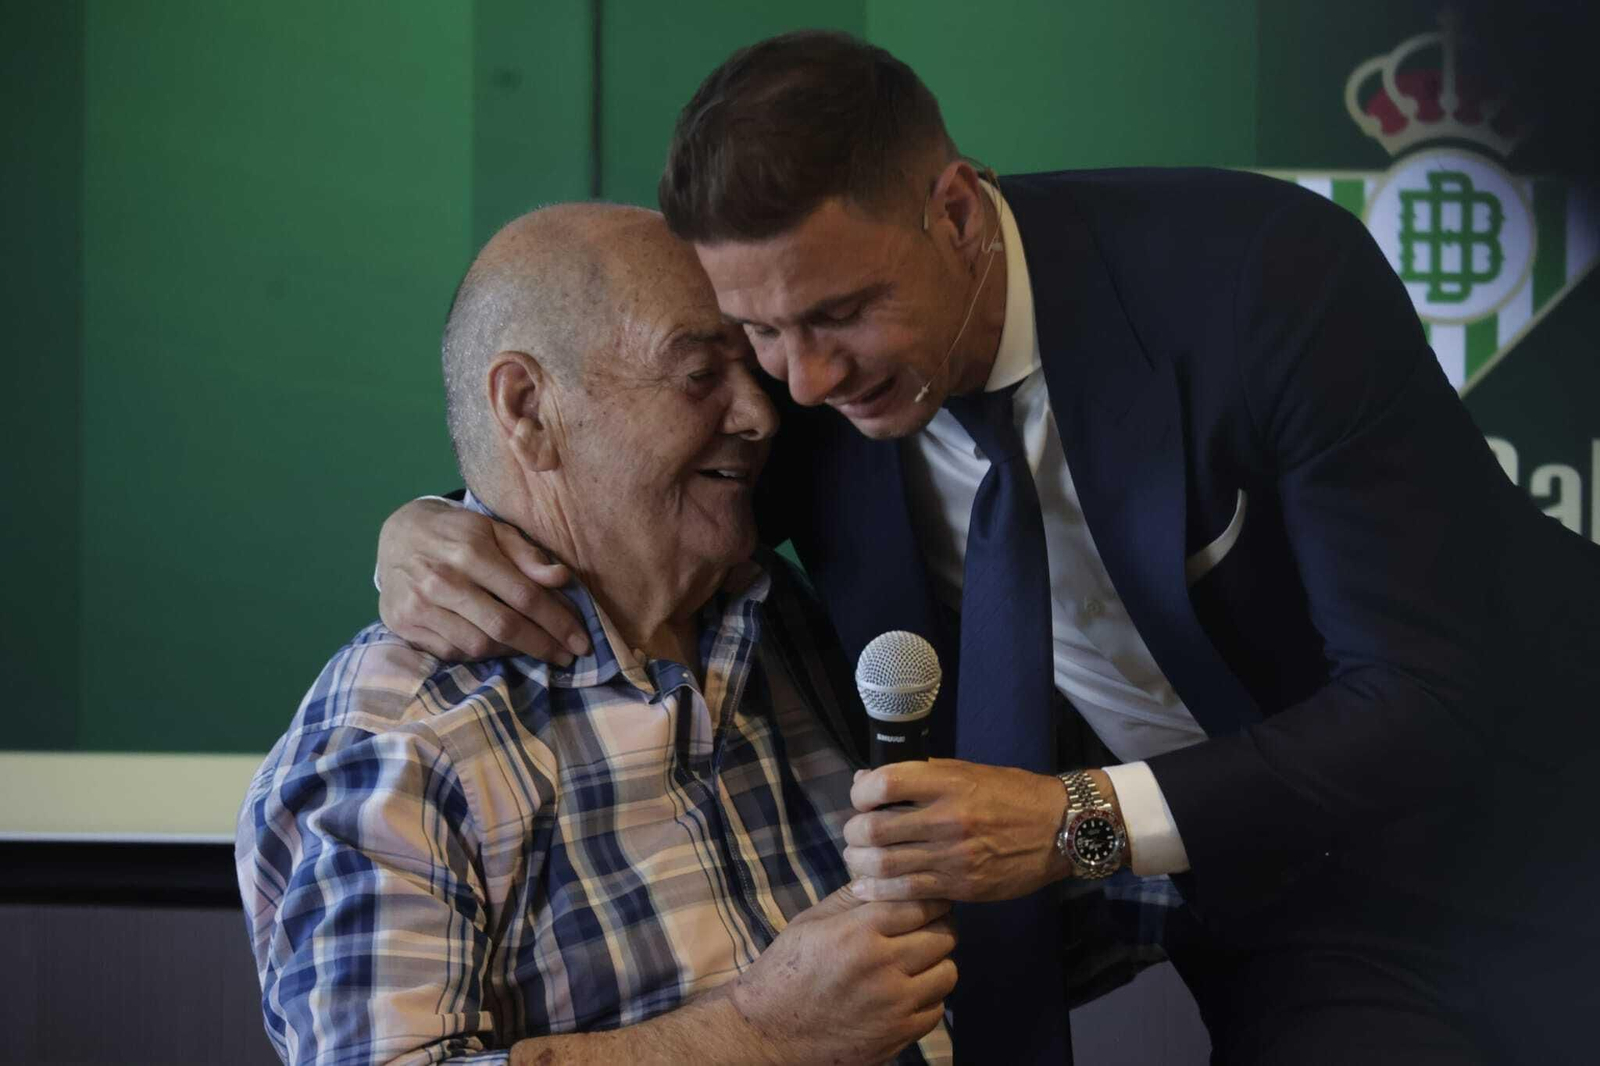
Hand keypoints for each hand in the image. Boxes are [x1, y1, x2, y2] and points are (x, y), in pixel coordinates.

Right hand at [376, 498, 590, 663]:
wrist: (398, 534)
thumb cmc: (457, 533)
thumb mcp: (495, 530)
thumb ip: (528, 555)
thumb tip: (561, 578)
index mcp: (470, 551)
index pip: (525, 596)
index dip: (558, 622)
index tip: (580, 640)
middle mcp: (442, 580)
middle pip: (504, 626)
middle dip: (543, 645)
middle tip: (568, 656)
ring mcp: (419, 605)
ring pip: (479, 645)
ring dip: (514, 653)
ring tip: (535, 649)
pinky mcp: (403, 624)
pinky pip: (452, 652)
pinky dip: (480, 654)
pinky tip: (498, 647)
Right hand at [727, 884, 955, 1064]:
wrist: (769, 1030)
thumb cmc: (788, 969)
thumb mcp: (813, 921)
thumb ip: (854, 896)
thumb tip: (888, 873)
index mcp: (859, 933)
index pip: (921, 903)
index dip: (931, 897)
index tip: (930, 897)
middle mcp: (881, 968)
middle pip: (943, 935)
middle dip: (939, 925)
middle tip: (926, 925)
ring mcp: (893, 1006)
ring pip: (947, 972)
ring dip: (937, 962)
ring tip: (917, 959)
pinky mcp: (897, 1036)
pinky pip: (936, 1009)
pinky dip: (927, 997)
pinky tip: (907, 989)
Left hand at [842, 759, 1071, 902]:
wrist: (1058, 828)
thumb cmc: (1011, 794)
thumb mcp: (966, 772)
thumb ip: (919, 777)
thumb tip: (868, 779)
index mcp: (949, 782)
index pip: (885, 783)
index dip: (861, 791)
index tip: (861, 797)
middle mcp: (948, 817)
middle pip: (875, 828)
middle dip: (853, 832)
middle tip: (853, 834)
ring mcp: (954, 855)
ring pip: (885, 864)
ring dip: (859, 863)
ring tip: (857, 859)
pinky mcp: (961, 885)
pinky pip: (908, 891)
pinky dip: (879, 891)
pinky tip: (867, 887)